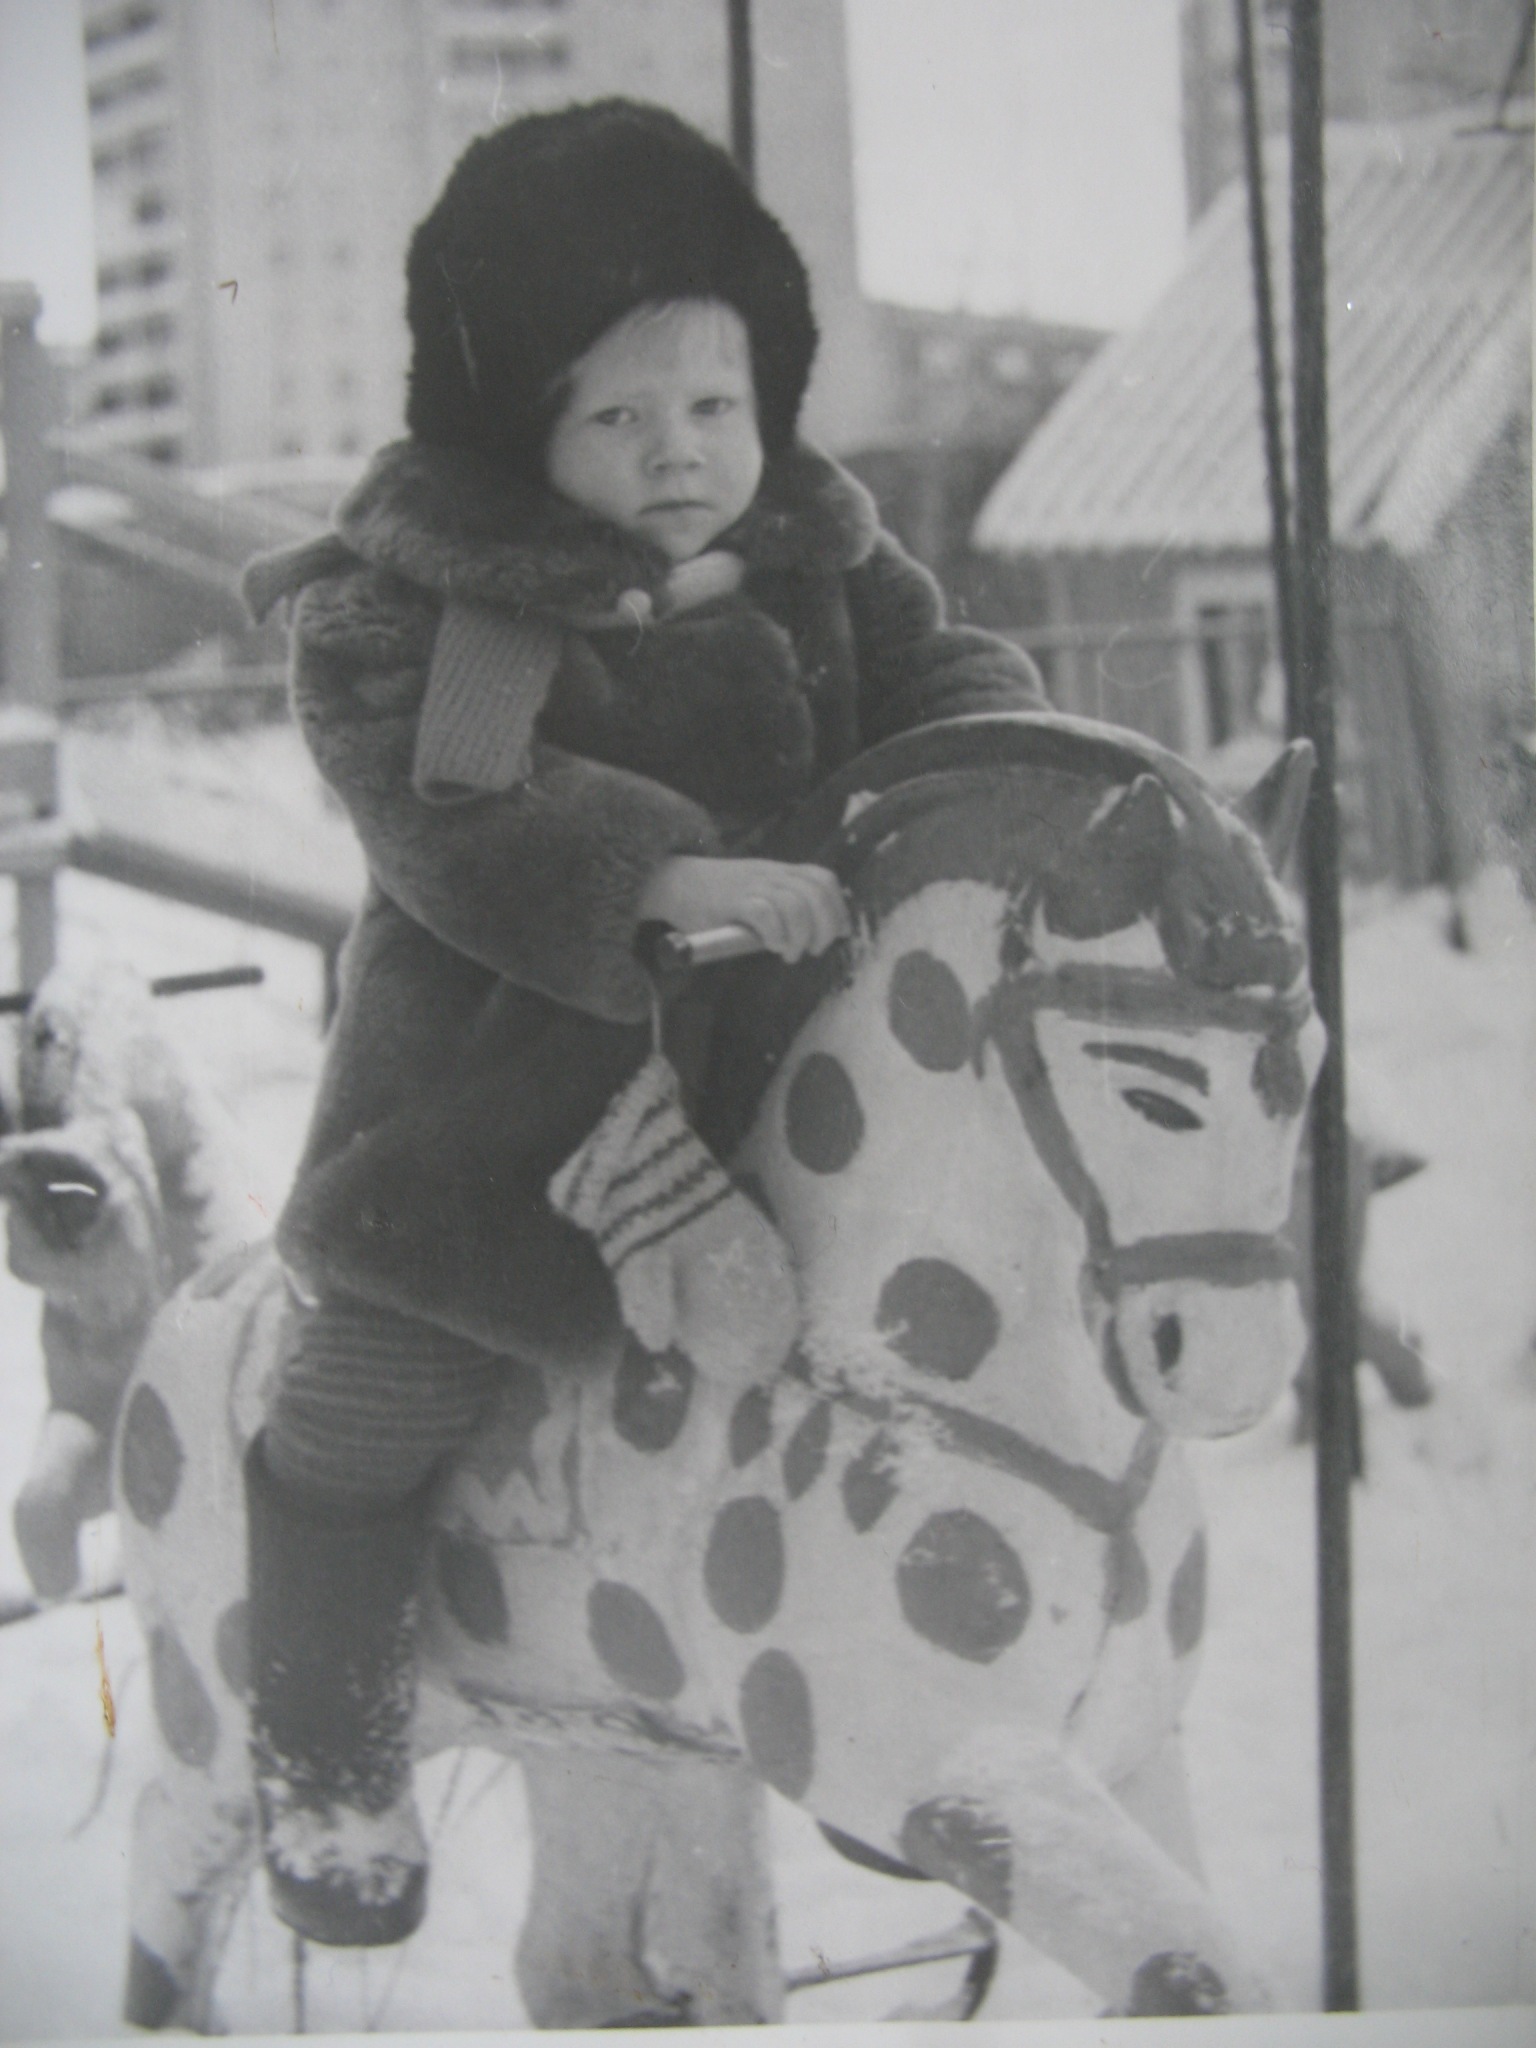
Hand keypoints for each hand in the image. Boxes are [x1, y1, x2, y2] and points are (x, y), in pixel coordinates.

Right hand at [638, 856, 849, 961]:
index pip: (824, 880)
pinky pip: (764, 913)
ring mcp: (752, 887)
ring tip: (790, 952)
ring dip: (800, 935)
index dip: (838, 908)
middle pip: (816, 894)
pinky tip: (771, 945)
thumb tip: (823, 931)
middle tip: (813, 949)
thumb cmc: (720, 896)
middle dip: (824, 927)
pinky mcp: (731, 902)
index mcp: (781, 871)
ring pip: (794, 905)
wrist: (676, 882)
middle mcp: (770, 875)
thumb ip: (789, 903)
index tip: (837, 933)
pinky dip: (775, 934)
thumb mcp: (760, 889)